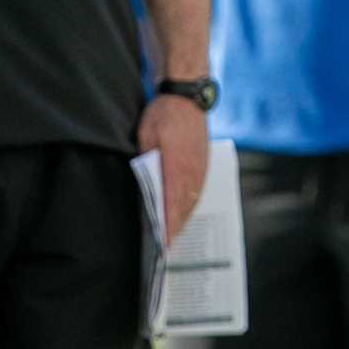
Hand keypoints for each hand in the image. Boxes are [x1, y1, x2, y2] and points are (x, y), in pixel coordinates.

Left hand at [137, 94, 208, 244]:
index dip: (167, 228)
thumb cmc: (162, 115)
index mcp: (178, 166)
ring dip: (182, 220)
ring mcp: (200, 170)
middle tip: (164, 252)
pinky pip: (196, 192)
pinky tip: (181, 214)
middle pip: (183, 208)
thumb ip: (147, 162)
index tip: (162, 246)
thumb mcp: (147, 137)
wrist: (186, 96)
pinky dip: (187, 206)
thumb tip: (146, 186)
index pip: (171, 204)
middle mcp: (193, 172)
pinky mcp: (202, 166)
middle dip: (174, 230)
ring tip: (171, 239)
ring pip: (191, 202)